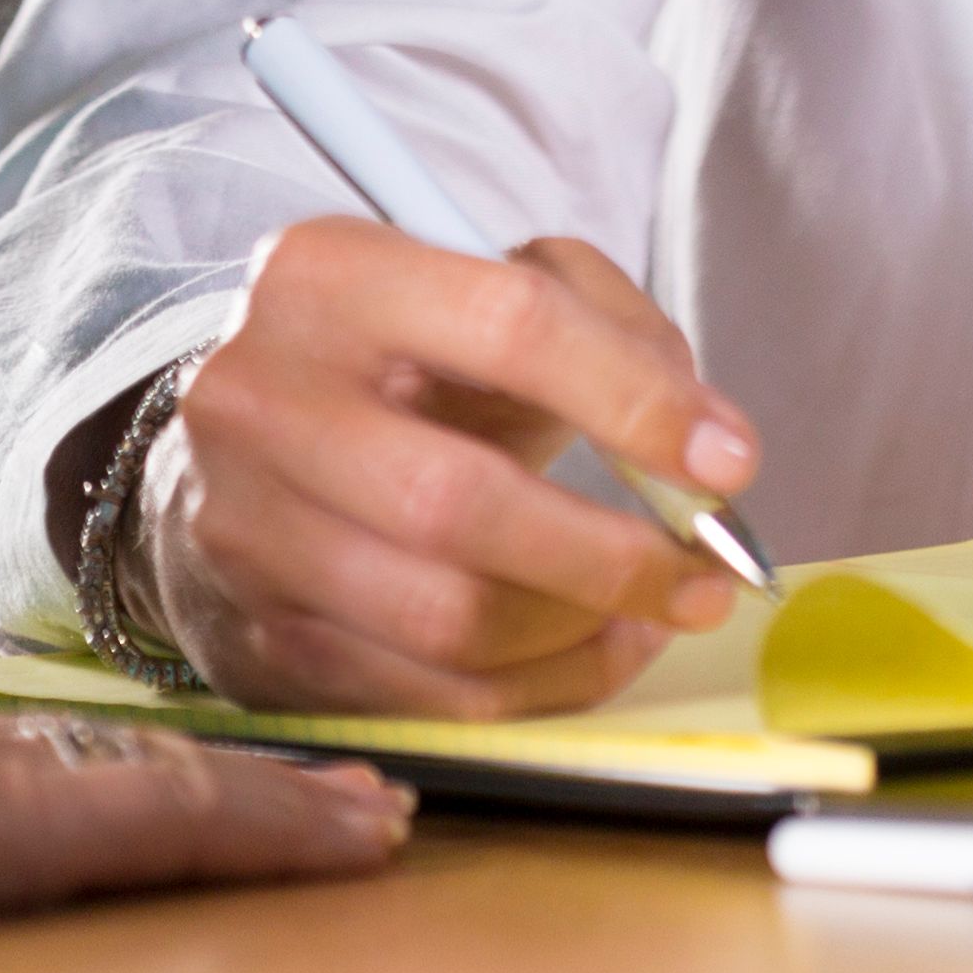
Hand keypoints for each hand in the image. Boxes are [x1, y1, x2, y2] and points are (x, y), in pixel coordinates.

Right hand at [137, 216, 759, 719]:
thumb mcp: (491, 286)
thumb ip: (610, 324)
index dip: (634, 401)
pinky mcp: (258, 633)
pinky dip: (533, 689)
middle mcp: (262, 399)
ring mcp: (245, 527)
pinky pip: (423, 697)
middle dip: (612, 557)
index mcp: (327, 275)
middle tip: (707, 575)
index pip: (508, 327)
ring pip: (445, 619)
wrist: (243, 434)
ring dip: (582, 635)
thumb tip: (709, 441)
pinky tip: (586, 652)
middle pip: (460, 505)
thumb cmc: (399, 356)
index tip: (729, 461)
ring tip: (656, 614)